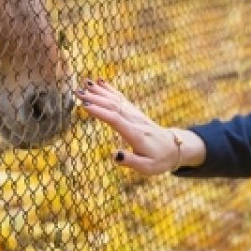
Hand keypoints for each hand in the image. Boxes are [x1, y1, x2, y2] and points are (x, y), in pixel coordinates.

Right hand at [75, 79, 197, 175]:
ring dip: (99, 91)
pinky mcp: (134, 112)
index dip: (100, 112)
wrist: (174, 148)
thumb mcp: (147, 167)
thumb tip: (114, 154)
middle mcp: (135, 121)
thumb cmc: (159, 160)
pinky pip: (121, 98)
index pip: (116, 120)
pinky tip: (99, 82)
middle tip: (76, 91)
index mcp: (135, 134)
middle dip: (94, 98)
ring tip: (84, 83)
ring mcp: (135, 115)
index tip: (84, 105)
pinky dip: (109, 89)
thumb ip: (130, 161)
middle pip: (113, 106)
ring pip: (116, 100)